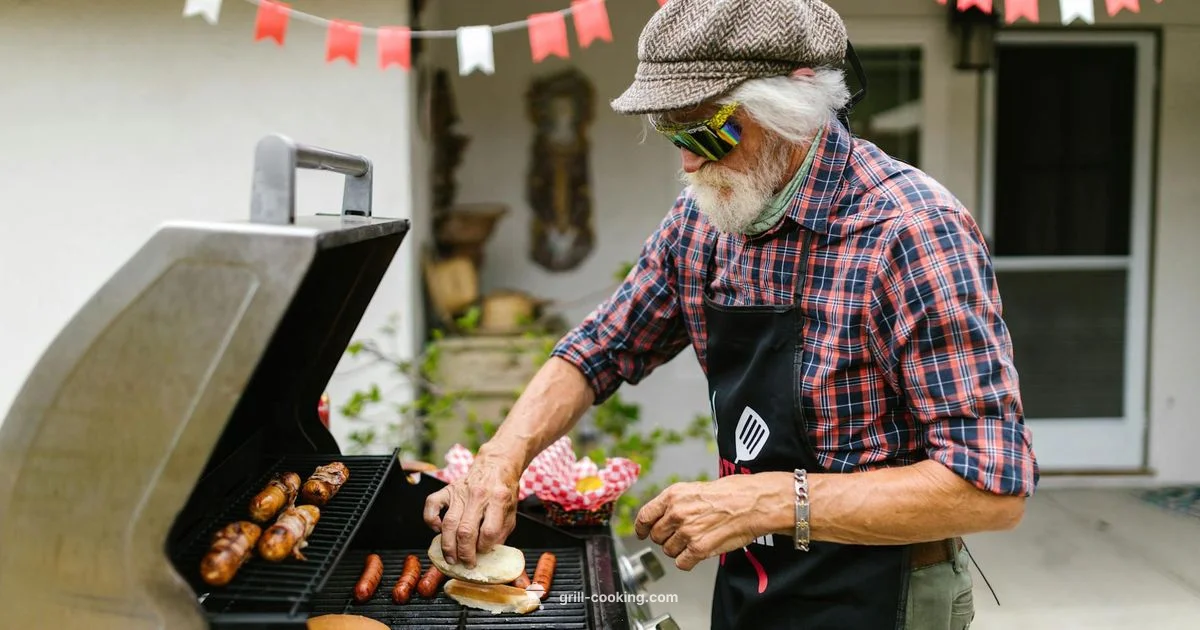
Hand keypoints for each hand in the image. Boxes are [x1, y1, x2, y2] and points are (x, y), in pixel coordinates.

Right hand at [423, 451, 520, 567]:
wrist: (496, 465)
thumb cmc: (503, 491)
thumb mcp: (512, 513)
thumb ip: (501, 533)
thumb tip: (487, 554)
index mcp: (498, 499)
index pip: (488, 531)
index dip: (484, 547)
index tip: (483, 553)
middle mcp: (478, 495)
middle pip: (466, 531)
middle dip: (464, 553)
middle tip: (465, 563)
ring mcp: (460, 492)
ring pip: (449, 523)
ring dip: (448, 545)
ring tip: (451, 558)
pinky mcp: (448, 489)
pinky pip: (432, 505)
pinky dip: (431, 520)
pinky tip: (437, 530)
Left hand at [635, 473, 787, 570]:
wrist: (752, 503)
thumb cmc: (730, 493)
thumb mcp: (694, 489)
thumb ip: (674, 503)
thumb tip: (661, 516)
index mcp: (672, 495)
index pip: (644, 516)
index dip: (641, 528)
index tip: (642, 533)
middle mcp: (676, 513)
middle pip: (656, 536)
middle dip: (666, 538)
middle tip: (680, 535)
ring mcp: (686, 532)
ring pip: (668, 551)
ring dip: (678, 550)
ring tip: (694, 540)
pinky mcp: (699, 548)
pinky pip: (682, 563)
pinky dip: (688, 561)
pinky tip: (697, 552)